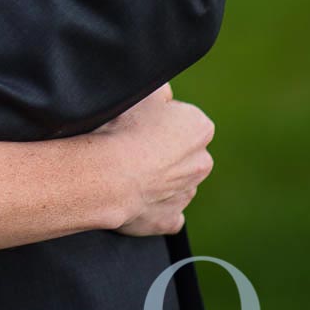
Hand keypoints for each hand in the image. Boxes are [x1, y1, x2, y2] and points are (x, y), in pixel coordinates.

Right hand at [101, 84, 215, 236]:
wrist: (108, 173)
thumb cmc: (124, 127)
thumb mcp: (144, 89)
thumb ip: (162, 92)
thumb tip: (165, 97)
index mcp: (200, 128)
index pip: (182, 117)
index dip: (158, 117)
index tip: (139, 120)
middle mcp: (202, 162)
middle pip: (181, 151)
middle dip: (162, 149)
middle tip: (131, 143)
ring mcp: (186, 194)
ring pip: (173, 181)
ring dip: (156, 176)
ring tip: (126, 168)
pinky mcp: (169, 220)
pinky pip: (164, 211)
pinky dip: (152, 206)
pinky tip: (134, 195)